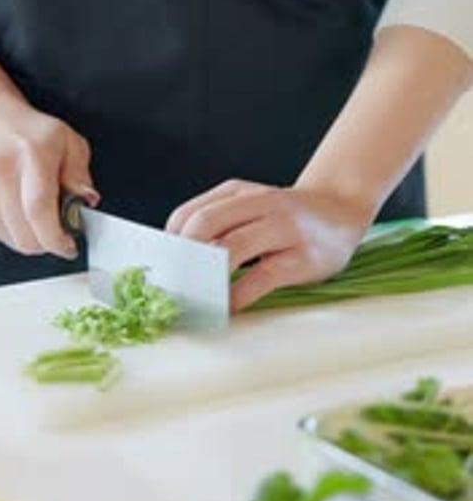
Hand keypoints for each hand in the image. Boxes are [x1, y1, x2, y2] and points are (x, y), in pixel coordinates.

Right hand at [0, 92, 98, 257]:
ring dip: (27, 235)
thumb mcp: (67, 141)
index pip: (40, 210)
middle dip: (46, 242)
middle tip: (55, 229)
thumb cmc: (25, 129)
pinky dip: (8, 230)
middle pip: (25, 236)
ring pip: (9, 239)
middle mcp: (0, 173)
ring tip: (32, 212)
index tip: (68, 246)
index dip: (57, 238)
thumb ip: (80, 173)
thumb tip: (86, 201)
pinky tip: (14, 210)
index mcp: (31, 155)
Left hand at [167, 180, 371, 311]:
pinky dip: (238, 296)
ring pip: (231, 248)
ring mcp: (282, 228)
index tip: (159, 269)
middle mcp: (259, 203)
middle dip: (182, 258)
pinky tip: (228, 308)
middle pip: (205, 224)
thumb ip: (218, 222)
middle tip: (172, 285)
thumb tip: (177, 260)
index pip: (189, 214)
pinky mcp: (301, 257)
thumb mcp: (250, 206)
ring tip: (194, 299)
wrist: (341, 209)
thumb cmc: (286, 215)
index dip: (168, 244)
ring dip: (206, 278)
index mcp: (238, 192)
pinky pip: (261, 278)